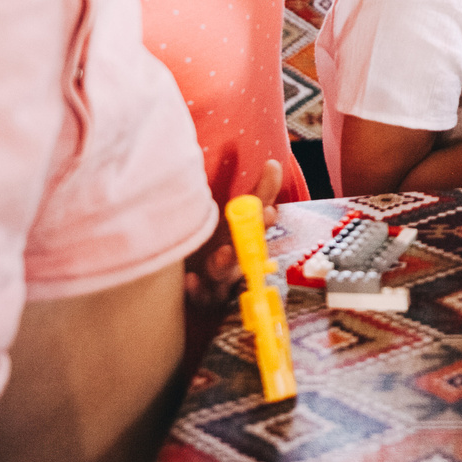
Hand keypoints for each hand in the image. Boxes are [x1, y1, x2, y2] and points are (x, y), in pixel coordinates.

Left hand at [183, 159, 281, 309]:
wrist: (187, 272)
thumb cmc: (214, 240)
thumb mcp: (233, 214)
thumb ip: (258, 192)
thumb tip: (274, 163)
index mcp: (245, 241)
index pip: (258, 230)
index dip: (264, 221)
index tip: (268, 210)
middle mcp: (236, 261)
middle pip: (246, 255)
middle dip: (249, 243)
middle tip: (247, 232)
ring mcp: (219, 281)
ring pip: (226, 277)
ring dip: (226, 265)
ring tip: (223, 253)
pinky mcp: (201, 296)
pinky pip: (201, 297)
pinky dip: (196, 289)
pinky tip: (189, 279)